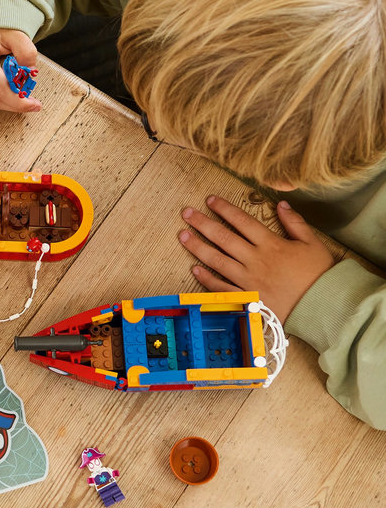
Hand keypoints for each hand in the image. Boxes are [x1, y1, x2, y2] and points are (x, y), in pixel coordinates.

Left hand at [179, 195, 334, 320]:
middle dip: (202, 223)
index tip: (210, 200)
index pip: (242, 221)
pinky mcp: (246, 299)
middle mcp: (255, 260)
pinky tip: (194, 269)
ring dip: (197, 247)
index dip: (224, 209)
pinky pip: (221, 288)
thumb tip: (280, 203)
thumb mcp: (312, 243)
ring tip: (183, 235)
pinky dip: (206, 279)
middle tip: (186, 213)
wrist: (325, 307)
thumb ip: (295, 222)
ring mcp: (248, 280)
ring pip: (217, 260)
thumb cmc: (320, 275)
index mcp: (271, 244)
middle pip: (223, 238)